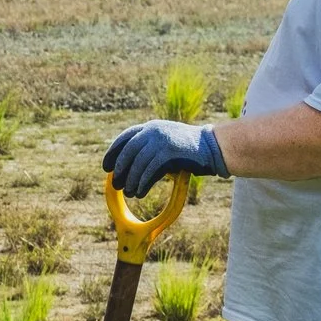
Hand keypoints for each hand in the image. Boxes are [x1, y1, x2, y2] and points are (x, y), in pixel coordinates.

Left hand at [102, 120, 227, 198]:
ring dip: (132, 180)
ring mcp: (162, 139)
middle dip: (120, 169)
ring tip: (130, 193)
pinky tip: (140, 192)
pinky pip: (150, 170)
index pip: (125, 138)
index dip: (113, 153)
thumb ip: (149, 151)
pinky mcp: (169, 151)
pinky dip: (143, 183)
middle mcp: (153, 130)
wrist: (215, 147)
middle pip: (128, 150)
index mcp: (151, 127)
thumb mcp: (166, 146)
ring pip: (138, 162)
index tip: (106, 167)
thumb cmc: (190, 151)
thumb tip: (127, 170)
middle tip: (116, 184)